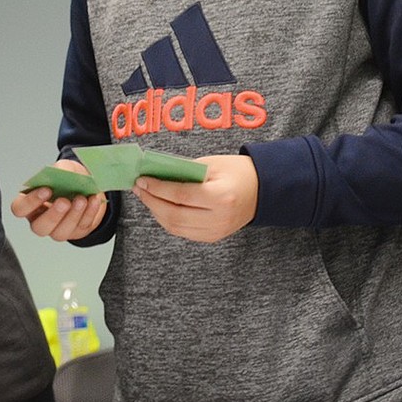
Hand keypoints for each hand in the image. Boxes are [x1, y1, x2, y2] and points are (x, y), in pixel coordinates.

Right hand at [10, 159, 107, 241]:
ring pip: (60, 233)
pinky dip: (88, 213)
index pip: (20, 208)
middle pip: (39, 227)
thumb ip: (60, 169)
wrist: (88, 185)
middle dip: (53, 215)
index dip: (30, 202)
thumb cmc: (68, 178)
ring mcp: (58, 229)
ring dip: (73, 216)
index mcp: (30, 203)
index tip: (46, 190)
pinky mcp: (75, 232)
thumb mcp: (63, 168)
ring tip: (81, 199)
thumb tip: (61, 174)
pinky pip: (80, 227)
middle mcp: (40, 219)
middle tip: (64, 201)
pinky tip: (93, 200)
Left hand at [132, 153, 257, 242]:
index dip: (157, 188)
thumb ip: (184, 171)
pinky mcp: (212, 237)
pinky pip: (183, 232)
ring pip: (175, 227)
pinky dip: (167, 220)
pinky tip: (160, 208)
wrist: (262, 190)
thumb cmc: (238, 172)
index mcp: (221, 197)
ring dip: (156, 212)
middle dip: (152, 201)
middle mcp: (218, 219)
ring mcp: (216, 232)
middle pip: (174, 215)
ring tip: (146, 197)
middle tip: (139, 188)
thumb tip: (155, 176)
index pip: (180, 196)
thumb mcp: (212, 164)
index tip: (142, 180)